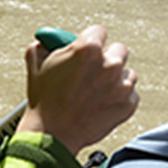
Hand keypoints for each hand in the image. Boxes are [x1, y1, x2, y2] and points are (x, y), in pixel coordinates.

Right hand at [16, 24, 138, 154]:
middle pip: (118, 49)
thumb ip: (44, 45)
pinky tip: (102, 103)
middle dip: (107, 57)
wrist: (52, 135)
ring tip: (96, 91)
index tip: (87, 47)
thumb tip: (47, 39)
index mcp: (89, 49)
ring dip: (116, 78)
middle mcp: (110, 65)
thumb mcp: (36, 65)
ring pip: (127, 72)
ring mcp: (121, 86)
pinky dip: (120, 97)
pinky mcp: (128, 104)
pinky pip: (131, 93)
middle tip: (92, 70)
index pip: (99, 31)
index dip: (89, 39)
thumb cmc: (44, 101)